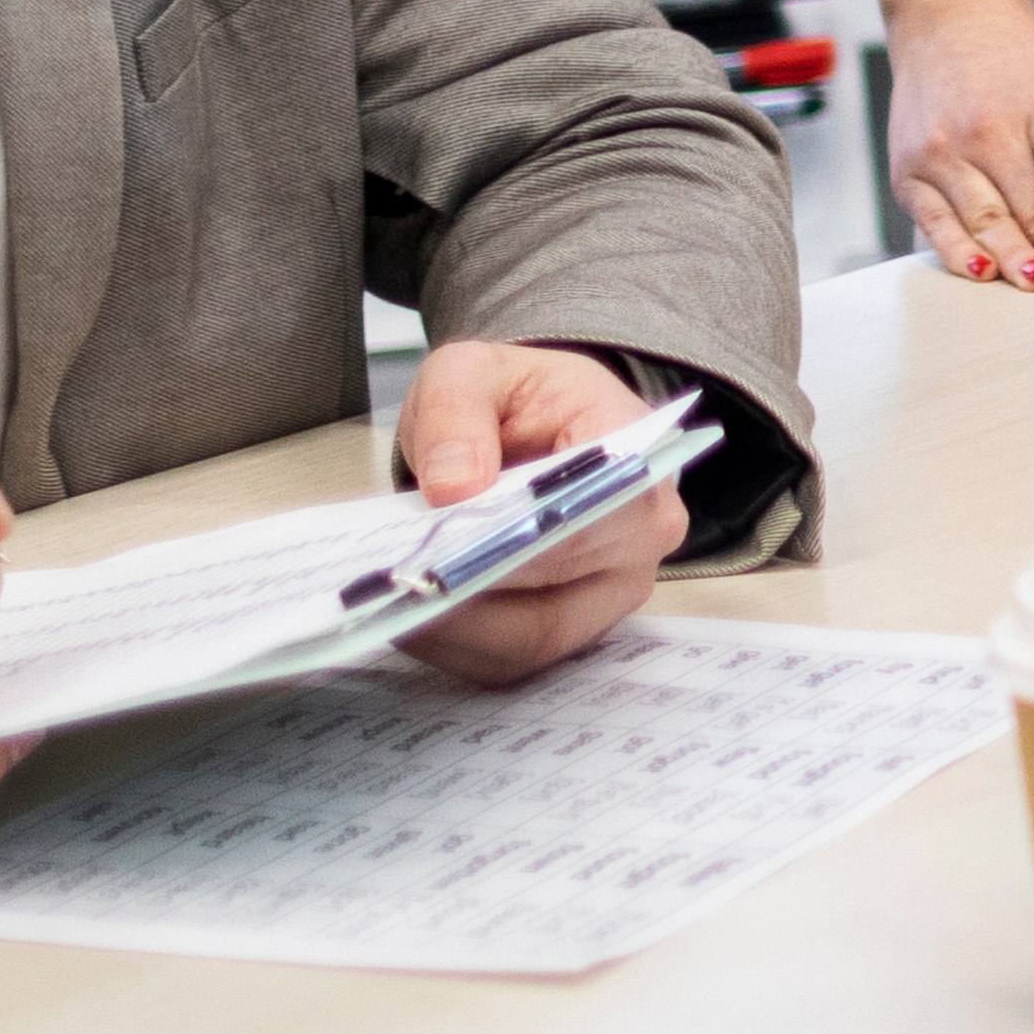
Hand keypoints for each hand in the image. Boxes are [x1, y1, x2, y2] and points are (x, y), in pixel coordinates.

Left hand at [383, 340, 696, 679]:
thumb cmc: (518, 399)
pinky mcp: (577, 628)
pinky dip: (457, 649)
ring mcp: (614, 592)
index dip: (516, 539)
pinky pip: (516, 661)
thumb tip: (454, 486)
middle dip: (469, 590)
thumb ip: (458, 411)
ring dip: (455, 632)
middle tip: (392, 583)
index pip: (591, 516)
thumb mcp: (472, 372)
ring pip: (535, 640)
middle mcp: (643, 541)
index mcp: (638, 462)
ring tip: (390, 604)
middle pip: (556, 588)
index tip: (441, 544)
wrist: (541, 427)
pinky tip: (410, 620)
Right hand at [886, 0, 1033, 290]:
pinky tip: (983, 270)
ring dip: (1017, 260)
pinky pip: (937, 225)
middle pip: (1033, 204)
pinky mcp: (908, 173)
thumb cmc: (1023, 72)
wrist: (951, 31)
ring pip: (986, 221)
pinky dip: (961, 252)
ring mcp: (943, 151)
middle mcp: (988, 127)